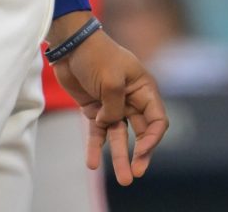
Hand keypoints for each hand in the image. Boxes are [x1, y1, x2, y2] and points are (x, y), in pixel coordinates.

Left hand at [49, 17, 167, 186]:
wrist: (70, 46)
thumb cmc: (97, 56)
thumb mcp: (111, 80)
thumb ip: (114, 107)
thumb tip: (108, 123)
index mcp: (144, 88)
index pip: (157, 119)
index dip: (152, 138)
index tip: (141, 151)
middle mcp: (132, 99)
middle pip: (142, 132)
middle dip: (141, 154)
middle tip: (136, 173)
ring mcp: (113, 105)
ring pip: (120, 136)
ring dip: (121, 157)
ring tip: (124, 180)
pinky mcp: (95, 109)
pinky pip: (98, 133)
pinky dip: (96, 148)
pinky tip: (93, 164)